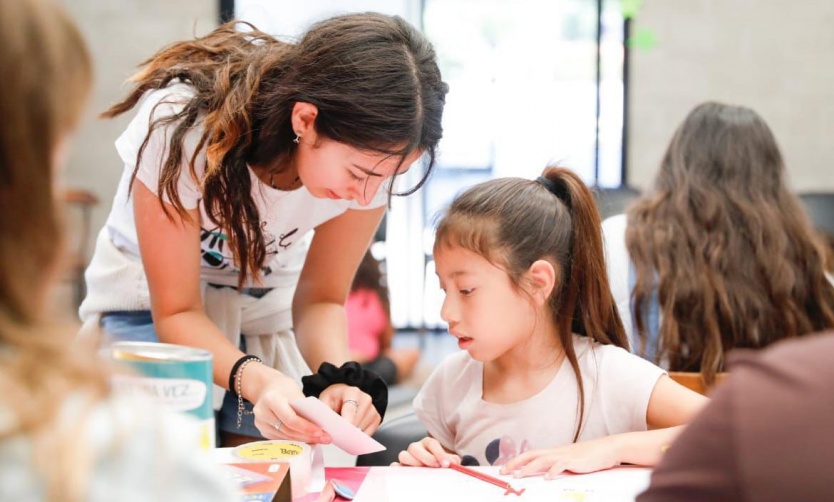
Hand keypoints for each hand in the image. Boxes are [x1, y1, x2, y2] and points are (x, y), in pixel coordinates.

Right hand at [252, 371, 331, 443]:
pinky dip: (295, 440)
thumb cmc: (284, 389)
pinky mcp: (263, 431)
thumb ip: (304, 409)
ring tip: (320, 440)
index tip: (320, 432)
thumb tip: (319, 427)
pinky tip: (308, 440)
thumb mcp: (295, 393)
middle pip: (288, 430)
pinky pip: (281, 439)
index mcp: (271, 400)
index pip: (290, 419)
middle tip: (325, 438)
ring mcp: (261, 424)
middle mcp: (262, 413)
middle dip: (308, 436)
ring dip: (303, 441)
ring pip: (285, 437)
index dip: (306, 428)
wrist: (267, 388)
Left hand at [318, 383, 380, 434]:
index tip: (339, 433)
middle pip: (356, 423)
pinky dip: (359, 435)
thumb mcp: (324, 401)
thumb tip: (325, 429)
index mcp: (352, 392)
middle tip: (337, 431)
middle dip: (346, 430)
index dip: (344, 424)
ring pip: (362, 430)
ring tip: (345, 425)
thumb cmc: (335, 397)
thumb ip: (325, 414)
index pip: (350, 411)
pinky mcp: (376, 418)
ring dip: (352, 433)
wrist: (344, 393)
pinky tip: (353, 428)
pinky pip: (368, 433)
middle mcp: (365, 399)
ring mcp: (372, 409)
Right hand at [394, 437, 460, 467]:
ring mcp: (407, 457)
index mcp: (428, 444)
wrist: (434, 468)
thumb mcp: (448, 460)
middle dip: (426, 457)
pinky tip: (406, 474)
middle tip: (435, 465)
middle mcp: (416, 448)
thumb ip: (452, 460)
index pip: (432, 443)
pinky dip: (397, 469)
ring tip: (422, 470)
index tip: (446, 464)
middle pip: (415, 447)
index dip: (439, 453)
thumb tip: (453, 462)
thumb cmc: (441, 463)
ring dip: (412, 462)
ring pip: (403, 455)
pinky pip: (394, 466)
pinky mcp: (401, 466)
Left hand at [499, 436, 619, 479]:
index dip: (516, 460)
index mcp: (554, 452)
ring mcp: (566, 455)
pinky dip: (553, 471)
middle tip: (503, 472)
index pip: (530, 454)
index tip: (504, 468)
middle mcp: (556, 452)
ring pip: (543, 460)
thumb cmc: (589, 456)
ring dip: (529, 468)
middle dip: (516, 463)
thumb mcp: (570, 460)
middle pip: (531, 455)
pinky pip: (562, 465)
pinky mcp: (576, 461)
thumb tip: (545, 473)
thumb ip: (557, 465)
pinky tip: (547, 478)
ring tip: (519, 476)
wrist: (608, 448)